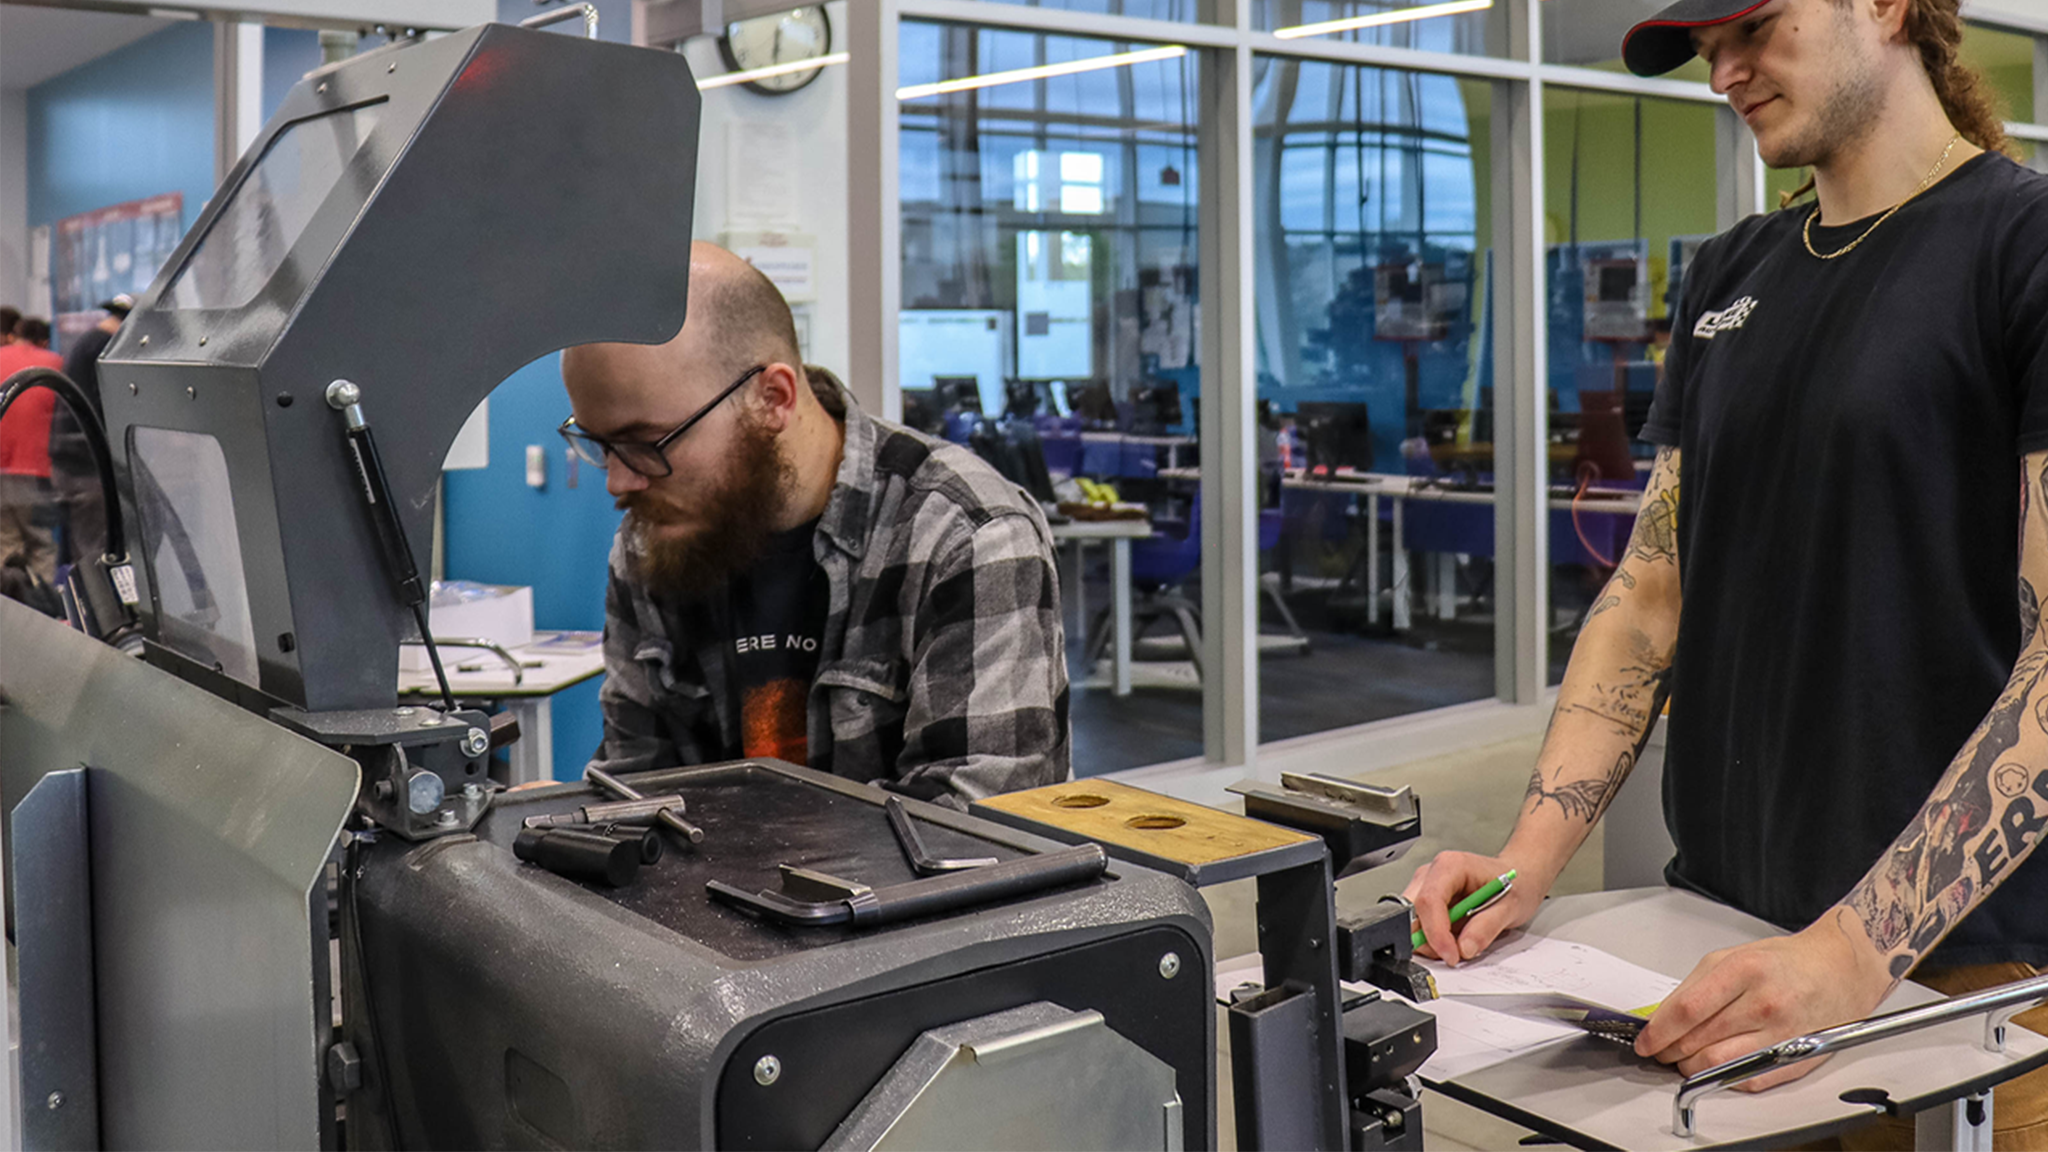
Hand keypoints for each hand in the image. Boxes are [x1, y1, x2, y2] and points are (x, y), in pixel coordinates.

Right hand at [1399, 849, 1553, 964]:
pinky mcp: (1427, 902)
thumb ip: (1486, 928)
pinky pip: (1420, 927)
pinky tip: (1456, 934)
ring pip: (1413, 922)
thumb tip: (1464, 948)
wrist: (1521, 879)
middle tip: (1456, 951)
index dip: (1435, 932)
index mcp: (1450, 866)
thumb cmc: (1516, 884)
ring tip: (1463, 938)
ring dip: (1434, 940)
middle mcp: (1432, 874)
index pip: (1429, 901)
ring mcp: (1426, 887)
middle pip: (1413, 913)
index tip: (1451, 954)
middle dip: (1431, 939)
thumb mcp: (1510, 908)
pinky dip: (1435, 939)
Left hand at [1634, 914, 1893, 1086]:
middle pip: (1699, 1041)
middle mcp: (1766, 1003)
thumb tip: (1662, 1018)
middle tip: (1662, 1048)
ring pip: (1717, 1064)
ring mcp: (1782, 1035)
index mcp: (1746, 970)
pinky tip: (1714, 1065)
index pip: (1688, 1009)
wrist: (1839, 972)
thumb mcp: (1732, 956)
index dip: (1659, 1030)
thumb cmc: (1784, 963)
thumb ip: (1695, 987)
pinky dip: (1720, 1077)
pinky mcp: (1793, 1060)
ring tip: (1684, 1057)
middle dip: (1670, 1049)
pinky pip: (1744, 1080)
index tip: (1645, 1041)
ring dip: (1690, 1066)